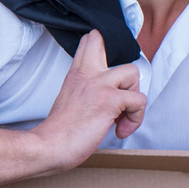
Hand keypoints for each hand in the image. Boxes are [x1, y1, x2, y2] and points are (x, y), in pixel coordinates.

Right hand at [29, 29, 143, 170]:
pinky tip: (120, 129)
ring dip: (134, 95)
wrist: (49, 146)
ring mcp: (99, 85)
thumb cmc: (59, 131)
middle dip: (119, 67)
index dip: (104, 48)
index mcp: (76, 73)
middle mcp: (87, 74)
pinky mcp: (110, 100)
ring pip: (133, 72)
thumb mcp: (68, 99)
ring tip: (121, 114)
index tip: (109, 74)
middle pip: (106, 41)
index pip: (90, 41)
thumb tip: (108, 96)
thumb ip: (85, 89)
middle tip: (120, 94)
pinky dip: (136, 118)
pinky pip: (139, 100)